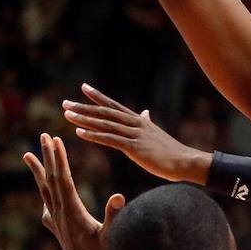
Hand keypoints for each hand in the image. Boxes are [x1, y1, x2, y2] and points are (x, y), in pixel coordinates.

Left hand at [22, 132, 123, 249]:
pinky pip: (47, 204)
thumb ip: (113, 216)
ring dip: (38, 171)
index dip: (59, 158)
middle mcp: (60, 213)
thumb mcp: (111, 236)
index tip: (54, 140)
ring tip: (28, 155)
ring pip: (45, 190)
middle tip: (43, 136)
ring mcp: (57, 221)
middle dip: (48, 156)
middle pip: (51, 179)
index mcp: (72, 211)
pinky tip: (43, 190)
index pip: (63, 178)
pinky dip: (43, 191)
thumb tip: (118, 196)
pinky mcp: (58, 228)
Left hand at [63, 85, 210, 182]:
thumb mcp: (156, 132)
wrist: (184, 161)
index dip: (98, 96)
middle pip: (105, 112)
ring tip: (68, 115)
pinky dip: (94, 135)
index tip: (84, 88)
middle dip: (84, 107)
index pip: (114, 105)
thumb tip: (145, 112)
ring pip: (105, 124)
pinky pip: (110, 139)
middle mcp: (135, 123)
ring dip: (85, 119)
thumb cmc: (171, 151)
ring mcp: (135, 135)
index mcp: (138, 120)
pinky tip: (80, 132)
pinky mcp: (135, 148)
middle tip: (65, 103)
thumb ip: (147, 121)